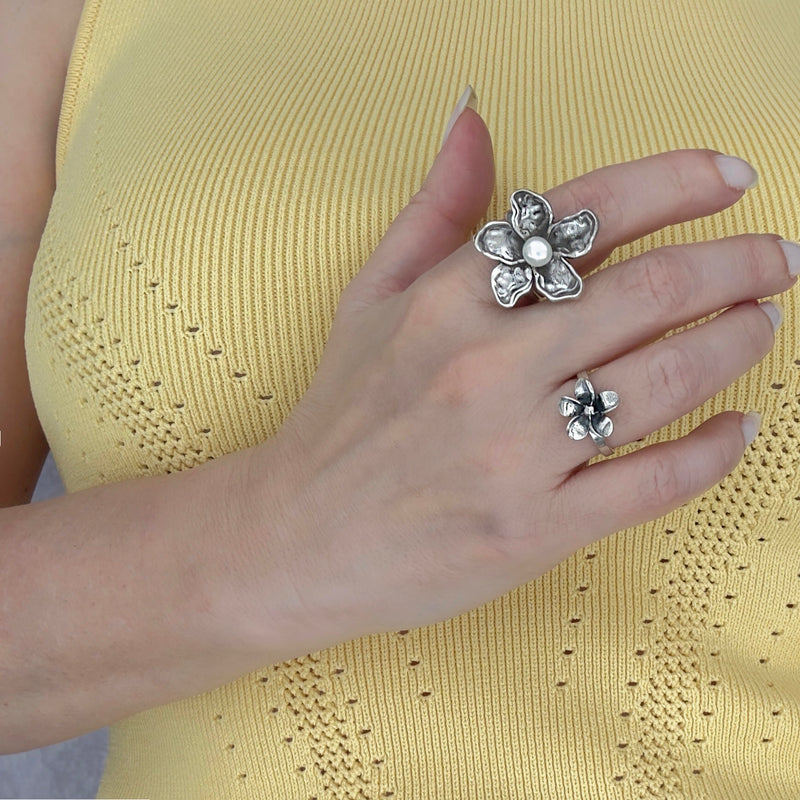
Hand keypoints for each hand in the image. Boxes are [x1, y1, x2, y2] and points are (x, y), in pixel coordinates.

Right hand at [245, 108, 794, 647]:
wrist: (296, 538)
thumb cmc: (338, 419)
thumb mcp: (368, 299)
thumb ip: (432, 209)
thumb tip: (473, 120)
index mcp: (446, 300)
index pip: (586, 216)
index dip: (675, 183)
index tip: (729, 180)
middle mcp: (486, 367)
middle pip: (650, 291)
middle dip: (738, 262)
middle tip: (778, 258)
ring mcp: (514, 452)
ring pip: (665, 379)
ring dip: (737, 341)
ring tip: (763, 322)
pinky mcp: (534, 529)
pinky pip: (652, 481)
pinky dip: (713, 452)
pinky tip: (738, 428)